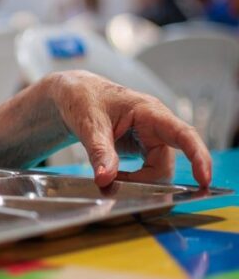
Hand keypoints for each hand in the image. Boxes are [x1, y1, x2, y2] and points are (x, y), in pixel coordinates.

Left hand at [45, 70, 211, 187]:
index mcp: (149, 112)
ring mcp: (150, 137)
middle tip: (116, 184)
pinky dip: (133, 179)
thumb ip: (99, 151)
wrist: (73, 94)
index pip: (183, 134)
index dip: (198, 156)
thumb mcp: (89, 123)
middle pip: (165, 162)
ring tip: (110, 178)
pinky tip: (115, 177)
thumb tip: (105, 178)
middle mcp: (156, 125)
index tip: (203, 178)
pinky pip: (147, 170)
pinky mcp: (142, 148)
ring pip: (157, 169)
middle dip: (147, 180)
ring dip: (138, 181)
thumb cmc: (84, 98)